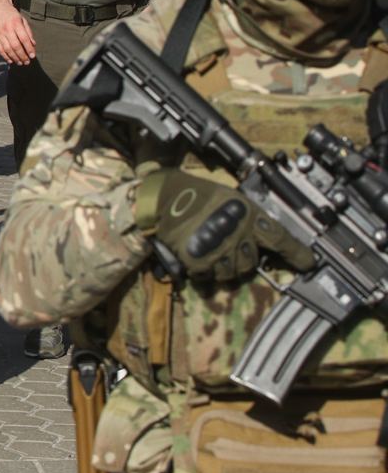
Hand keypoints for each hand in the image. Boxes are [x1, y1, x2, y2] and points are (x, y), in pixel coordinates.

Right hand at [0, 1, 35, 66]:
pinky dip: (5, 56)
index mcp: (16, 23)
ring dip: (15, 58)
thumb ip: (28, 32)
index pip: (24, 39)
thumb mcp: (23, 20)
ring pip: (7, 49)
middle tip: (27, 62)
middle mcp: (7, 28)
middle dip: (22, 55)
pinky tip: (11, 60)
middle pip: (15, 46)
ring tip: (20, 63)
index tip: (33, 56)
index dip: (29, 48)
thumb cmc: (13, 15)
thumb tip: (33, 45)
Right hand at [144, 169, 315, 282]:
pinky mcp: (200, 262)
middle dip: (242, 259)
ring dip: (223, 267)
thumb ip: (248, 217)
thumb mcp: (231, 198)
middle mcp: (238, 234)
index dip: (297, 253)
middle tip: (229, 247)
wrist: (165, 199)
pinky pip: (209, 277)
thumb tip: (263, 238)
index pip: (281, 238)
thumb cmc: (197, 195)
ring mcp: (220, 250)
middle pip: (251, 263)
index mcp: (249, 216)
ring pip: (231, 273)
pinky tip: (198, 258)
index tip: (309, 263)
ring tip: (211, 251)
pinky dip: (204, 271)